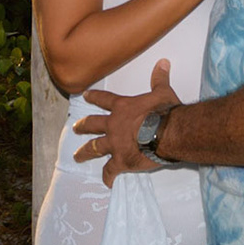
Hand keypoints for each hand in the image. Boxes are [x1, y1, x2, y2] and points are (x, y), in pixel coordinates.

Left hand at [70, 59, 181, 185]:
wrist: (168, 133)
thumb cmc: (165, 112)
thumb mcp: (162, 92)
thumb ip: (159, 78)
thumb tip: (163, 62)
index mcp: (123, 108)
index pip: (104, 100)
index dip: (94, 97)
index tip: (85, 96)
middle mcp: (114, 125)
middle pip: (92, 124)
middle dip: (83, 126)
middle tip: (74, 128)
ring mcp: (115, 144)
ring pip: (94, 148)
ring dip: (85, 152)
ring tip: (77, 156)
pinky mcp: (121, 161)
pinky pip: (111, 171)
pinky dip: (108, 176)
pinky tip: (107, 181)